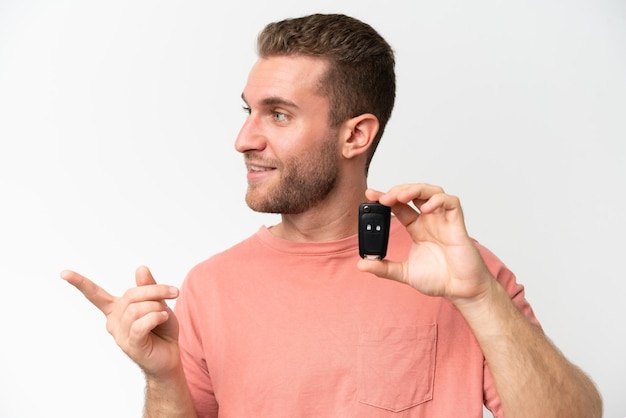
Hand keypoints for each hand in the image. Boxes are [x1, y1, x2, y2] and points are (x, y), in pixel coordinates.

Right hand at [61, 266, 180, 377]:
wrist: (170, 355)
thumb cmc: (162, 329)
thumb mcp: (158, 303)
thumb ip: (148, 287)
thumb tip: (140, 268)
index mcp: (116, 309)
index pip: (95, 295)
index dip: (80, 283)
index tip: (63, 273)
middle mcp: (113, 321)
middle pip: (131, 295)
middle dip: (156, 291)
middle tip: (174, 292)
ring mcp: (119, 334)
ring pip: (136, 309)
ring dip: (157, 308)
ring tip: (164, 315)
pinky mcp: (129, 344)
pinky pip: (140, 324)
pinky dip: (156, 317)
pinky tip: (163, 319)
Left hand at [357, 184, 493, 303]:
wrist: (461, 291)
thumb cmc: (440, 279)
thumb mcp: (404, 273)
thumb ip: (384, 268)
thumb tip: (361, 265)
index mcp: (417, 228)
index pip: (400, 205)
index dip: (385, 198)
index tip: (370, 194)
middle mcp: (430, 220)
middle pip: (414, 193)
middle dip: (398, 191)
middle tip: (384, 198)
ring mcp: (443, 220)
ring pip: (432, 191)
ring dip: (415, 189)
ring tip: (400, 196)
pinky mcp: (457, 224)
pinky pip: (451, 202)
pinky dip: (438, 200)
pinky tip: (426, 207)